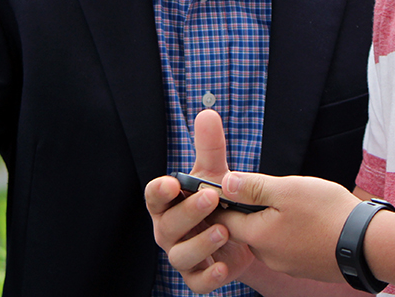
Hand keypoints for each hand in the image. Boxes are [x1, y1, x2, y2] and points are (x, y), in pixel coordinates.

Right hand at [144, 109, 255, 292]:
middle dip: (188, 212)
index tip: (172, 183)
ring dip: (200, 244)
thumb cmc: (217, 199)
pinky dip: (208, 277)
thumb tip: (207, 113)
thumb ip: (210, 147)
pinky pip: (196, 282)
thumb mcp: (215, 173)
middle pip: (167, 225)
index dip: (159, 191)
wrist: (240, 234)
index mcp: (168, 203)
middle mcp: (168, 230)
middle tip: (211, 198)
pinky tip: (223, 266)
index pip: (154, 197)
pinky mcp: (197, 276)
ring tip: (224, 230)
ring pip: (180, 255)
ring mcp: (181, 254)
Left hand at [214, 171, 360, 283]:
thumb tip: (225, 183)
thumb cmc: (327, 213)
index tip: (224, 186)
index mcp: (258, 236)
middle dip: (250, 209)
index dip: (222, 201)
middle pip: (246, 229)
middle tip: (266, 188)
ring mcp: (288, 265)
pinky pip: (288, 246)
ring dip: (273, 219)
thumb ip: (253, 187)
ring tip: (294, 201)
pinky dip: (291, 231)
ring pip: (269, 237)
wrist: (368, 245)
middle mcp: (269, 257)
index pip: (224, 220)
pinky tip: (308, 219)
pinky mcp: (305, 267)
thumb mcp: (286, 189)